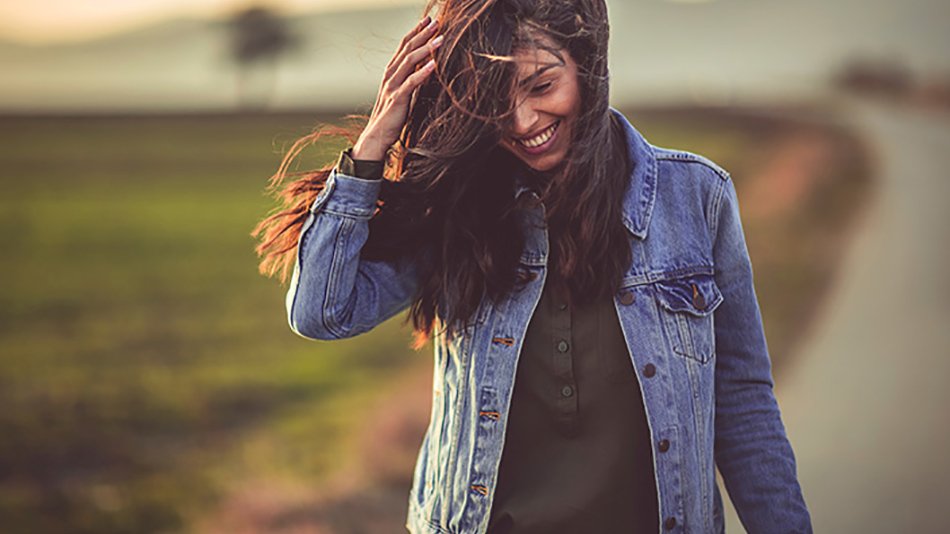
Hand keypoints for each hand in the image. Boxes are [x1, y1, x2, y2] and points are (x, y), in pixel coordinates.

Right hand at [352, 16, 442, 161]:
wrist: (376, 136)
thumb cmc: (391, 116)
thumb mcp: (403, 93)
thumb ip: (411, 80)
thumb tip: (427, 68)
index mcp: (391, 72)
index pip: (403, 46)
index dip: (416, 32)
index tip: (428, 21)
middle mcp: (390, 75)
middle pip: (407, 49)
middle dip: (423, 34)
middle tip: (437, 22)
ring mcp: (392, 86)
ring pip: (409, 62)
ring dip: (426, 48)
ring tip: (441, 38)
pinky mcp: (398, 99)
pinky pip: (411, 82)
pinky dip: (423, 72)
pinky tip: (434, 64)